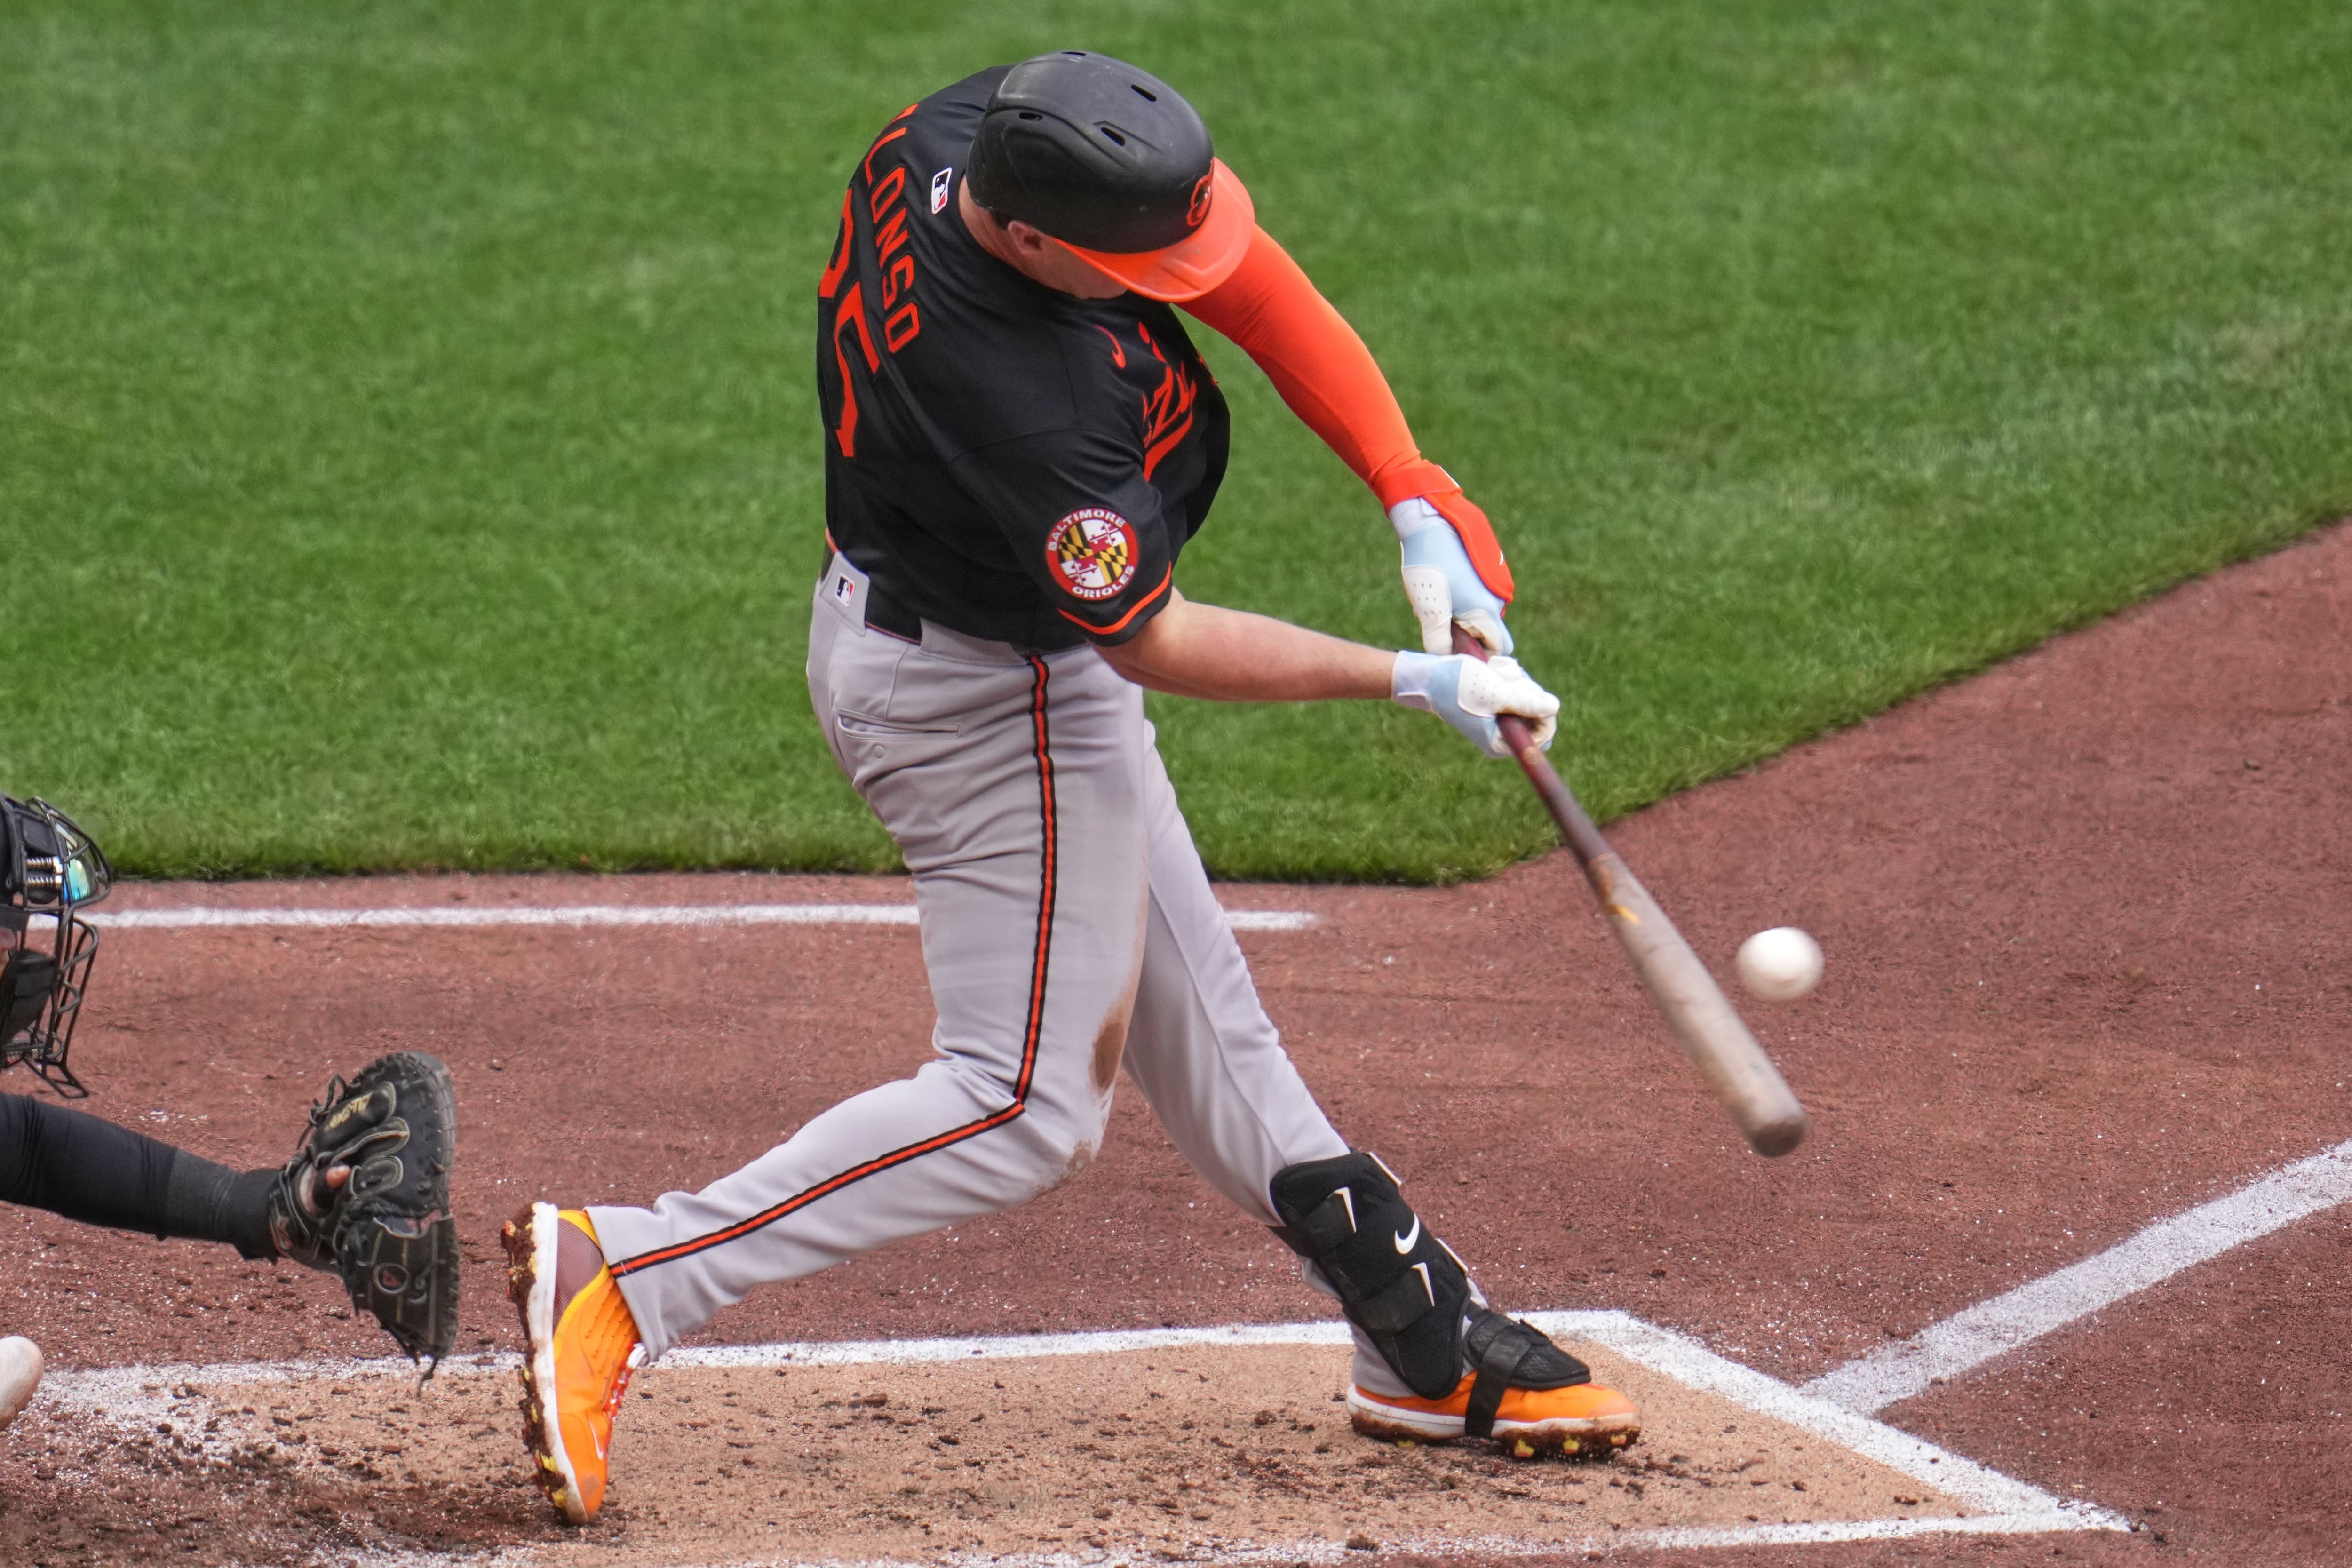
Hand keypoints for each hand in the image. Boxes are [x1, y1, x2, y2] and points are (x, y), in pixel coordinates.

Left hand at [1390, 494, 1513, 654]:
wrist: (1431, 522)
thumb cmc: (1429, 566)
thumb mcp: (1429, 610)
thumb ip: (1438, 642)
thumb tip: (1446, 661)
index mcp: (1487, 611)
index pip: (1500, 648)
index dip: (1482, 656)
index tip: (1459, 652)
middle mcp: (1498, 599)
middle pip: (1491, 633)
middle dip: (1470, 638)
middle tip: (1442, 628)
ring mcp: (1494, 584)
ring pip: (1482, 615)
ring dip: (1464, 618)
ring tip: (1438, 603)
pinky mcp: (1488, 572)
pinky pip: (1479, 597)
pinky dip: (1464, 601)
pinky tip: (1443, 588)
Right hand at [1392, 650, 1558, 756]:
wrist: (1427, 675)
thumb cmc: (1454, 685)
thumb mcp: (1492, 692)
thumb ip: (1525, 702)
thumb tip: (1554, 708)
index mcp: (1500, 743)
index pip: (1544, 734)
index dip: (1543, 712)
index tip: (1525, 691)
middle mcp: (1503, 734)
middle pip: (1539, 712)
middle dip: (1525, 690)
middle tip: (1501, 678)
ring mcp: (1500, 717)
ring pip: (1528, 695)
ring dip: (1514, 678)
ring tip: (1492, 672)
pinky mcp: (1496, 701)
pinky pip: (1516, 686)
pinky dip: (1508, 674)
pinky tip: (1491, 669)